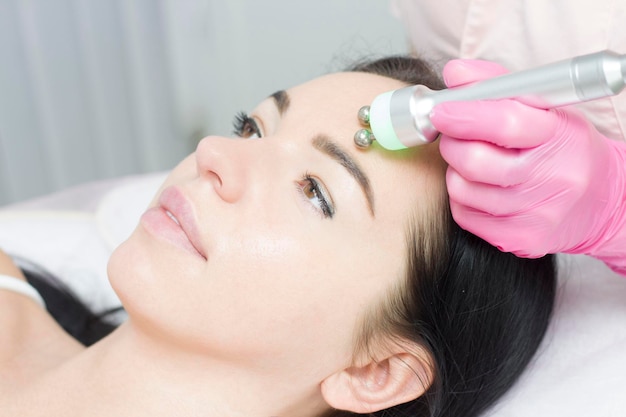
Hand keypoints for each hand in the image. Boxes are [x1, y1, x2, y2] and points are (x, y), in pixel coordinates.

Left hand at [431, 59, 625, 272]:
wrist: (602, 203)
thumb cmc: (563, 149)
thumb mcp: (545, 109)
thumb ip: (498, 85)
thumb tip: (454, 73)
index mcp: (559, 136)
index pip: (506, 123)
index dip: (465, 115)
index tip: (441, 109)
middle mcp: (552, 178)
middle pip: (477, 162)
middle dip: (453, 144)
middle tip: (454, 134)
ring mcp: (537, 213)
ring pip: (463, 190)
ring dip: (456, 171)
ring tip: (475, 162)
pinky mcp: (520, 239)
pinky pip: (465, 215)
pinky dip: (462, 198)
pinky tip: (482, 189)